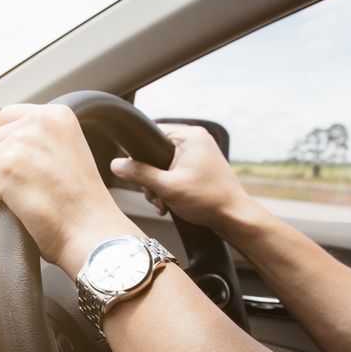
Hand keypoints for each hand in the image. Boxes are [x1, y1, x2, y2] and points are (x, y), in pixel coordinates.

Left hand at [0, 104, 140, 278]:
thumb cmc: (84, 204)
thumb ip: (43, 138)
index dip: (7, 147)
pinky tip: (3, 214)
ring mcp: (20, 145)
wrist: (91, 232)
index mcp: (56, 115)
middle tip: (16, 192)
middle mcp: (38, 123)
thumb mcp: (70, 151)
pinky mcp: (4, 170)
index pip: (7, 117)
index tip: (17, 169)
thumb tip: (8, 141)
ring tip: (11, 204)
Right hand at [109, 124, 261, 238]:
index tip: (136, 172)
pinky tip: (168, 203)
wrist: (233, 217)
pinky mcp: (200, 167)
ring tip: (164, 202)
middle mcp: (196, 140)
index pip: (152, 134)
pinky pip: (174, 172)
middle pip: (156, 153)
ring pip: (163, 165)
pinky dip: (169, 188)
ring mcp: (199, 154)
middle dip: (150, 177)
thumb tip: (116, 164)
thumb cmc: (208, 200)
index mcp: (190, 136)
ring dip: (158, 186)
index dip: (139, 154)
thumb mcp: (167, 187)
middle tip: (155, 194)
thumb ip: (139, 174)